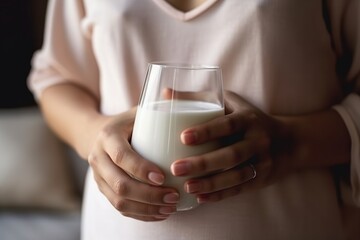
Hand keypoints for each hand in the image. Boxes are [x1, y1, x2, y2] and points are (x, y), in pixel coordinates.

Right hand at [88, 108, 179, 220]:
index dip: (142, 169)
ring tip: (170, 208)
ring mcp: (98, 177)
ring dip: (146, 208)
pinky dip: (140, 214)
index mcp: (107, 136)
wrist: (96, 135)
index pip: (122, 156)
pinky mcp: (103, 189)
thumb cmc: (126, 123)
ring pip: (119, 201)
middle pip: (120, 185)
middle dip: (149, 195)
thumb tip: (175, 94)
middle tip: (174, 196)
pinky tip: (160, 214)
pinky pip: (119, 208)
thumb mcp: (137, 111)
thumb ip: (155, 106)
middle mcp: (98, 158)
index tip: (164, 177)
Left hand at [170, 91, 291, 202]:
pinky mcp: (261, 179)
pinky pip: (239, 189)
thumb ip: (199, 98)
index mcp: (248, 119)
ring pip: (236, 176)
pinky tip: (200, 198)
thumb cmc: (250, 118)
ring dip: (211, 183)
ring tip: (187, 187)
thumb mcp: (230, 102)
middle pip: (231, 154)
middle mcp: (257, 140)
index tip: (183, 137)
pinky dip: (220, 195)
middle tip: (175, 168)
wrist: (289, 142)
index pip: (227, 125)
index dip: (207, 131)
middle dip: (203, 163)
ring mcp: (261, 162)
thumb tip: (164, 93)